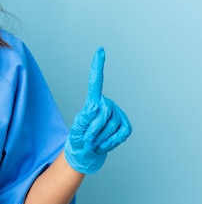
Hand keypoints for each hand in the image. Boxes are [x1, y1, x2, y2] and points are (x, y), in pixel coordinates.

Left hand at [64, 48, 131, 173]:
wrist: (87, 152)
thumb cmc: (79, 138)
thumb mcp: (77, 128)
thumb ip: (84, 119)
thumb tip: (94, 106)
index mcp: (93, 101)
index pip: (95, 83)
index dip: (97, 67)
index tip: (100, 50)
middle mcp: (107, 104)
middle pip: (102, 114)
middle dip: (92, 130)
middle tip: (87, 138)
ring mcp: (118, 115)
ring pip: (110, 127)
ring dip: (100, 139)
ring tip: (94, 141)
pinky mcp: (126, 126)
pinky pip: (119, 136)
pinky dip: (110, 144)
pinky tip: (104, 144)